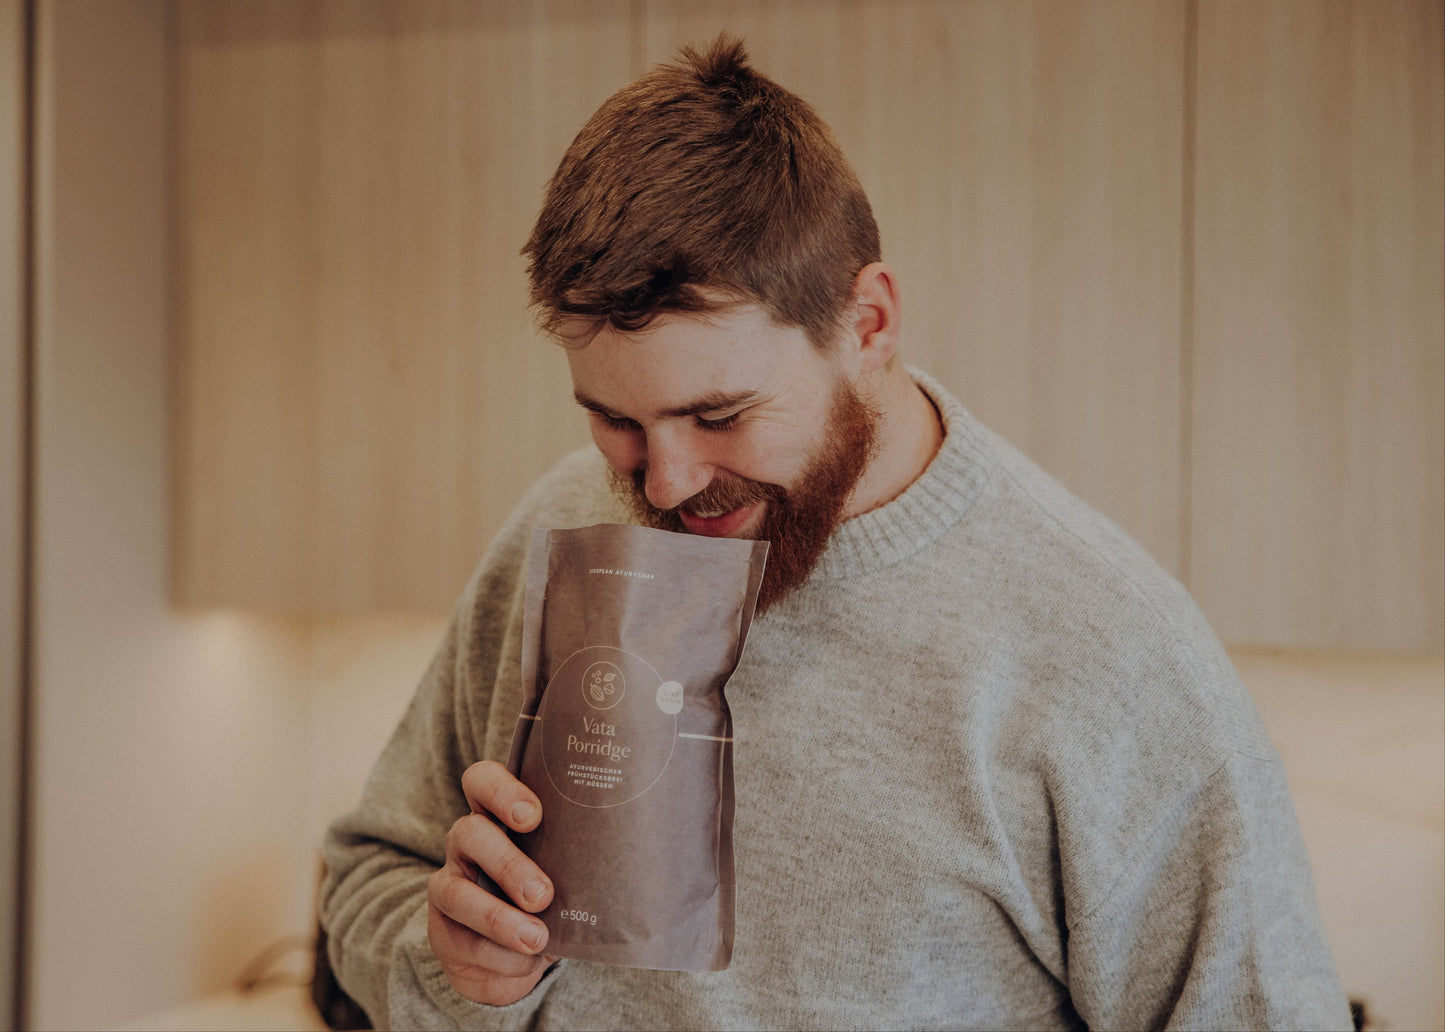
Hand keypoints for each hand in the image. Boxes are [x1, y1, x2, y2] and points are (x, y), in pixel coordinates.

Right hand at [427, 760, 556, 1005]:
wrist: (517, 957)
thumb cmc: (551, 900)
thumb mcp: (565, 872)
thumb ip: (579, 858)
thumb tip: (630, 860)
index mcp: (496, 817)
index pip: (482, 781)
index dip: (501, 791)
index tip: (533, 816)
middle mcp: (467, 845)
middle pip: (469, 834)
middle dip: (508, 864)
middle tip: (542, 894)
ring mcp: (449, 886)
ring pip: (457, 893)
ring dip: (498, 919)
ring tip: (536, 938)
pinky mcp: (443, 932)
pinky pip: (464, 942)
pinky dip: (499, 956)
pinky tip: (525, 960)